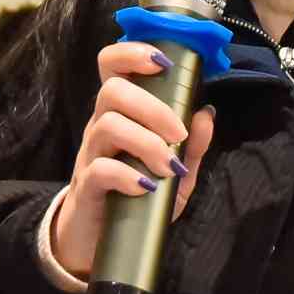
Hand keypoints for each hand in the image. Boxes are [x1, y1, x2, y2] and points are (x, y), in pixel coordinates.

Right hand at [49, 41, 217, 281]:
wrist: (99, 240)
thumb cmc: (137, 196)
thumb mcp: (174, 173)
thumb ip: (193, 146)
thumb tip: (207, 114)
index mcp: (121, 113)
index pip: (112, 65)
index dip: (133, 53)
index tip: (163, 62)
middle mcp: (101, 125)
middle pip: (113, 91)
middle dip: (153, 107)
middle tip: (179, 134)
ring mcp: (91, 155)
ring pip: (108, 125)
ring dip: (146, 142)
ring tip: (168, 167)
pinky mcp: (86, 186)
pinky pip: (101, 169)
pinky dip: (128, 176)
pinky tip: (146, 187)